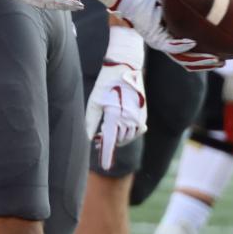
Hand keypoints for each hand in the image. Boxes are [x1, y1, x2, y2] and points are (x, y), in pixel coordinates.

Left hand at [86, 24, 147, 169]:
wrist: (126, 66)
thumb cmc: (106, 82)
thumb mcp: (95, 101)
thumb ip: (91, 122)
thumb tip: (88, 139)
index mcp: (116, 114)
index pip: (110, 141)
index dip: (106, 154)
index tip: (104, 166)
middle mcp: (130, 118)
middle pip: (118, 140)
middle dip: (108, 142)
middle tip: (98, 139)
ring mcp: (139, 117)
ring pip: (127, 137)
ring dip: (117, 137)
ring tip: (106, 130)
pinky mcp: (143, 115)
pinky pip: (136, 131)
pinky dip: (127, 132)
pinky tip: (119, 125)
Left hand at [105, 0, 222, 67]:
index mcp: (175, 31)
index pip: (194, 47)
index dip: (207, 52)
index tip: (223, 54)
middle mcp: (168, 39)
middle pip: (190, 57)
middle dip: (206, 62)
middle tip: (222, 62)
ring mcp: (161, 41)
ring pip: (182, 57)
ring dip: (198, 60)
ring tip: (214, 59)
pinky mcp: (154, 38)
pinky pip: (170, 45)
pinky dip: (182, 45)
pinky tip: (193, 43)